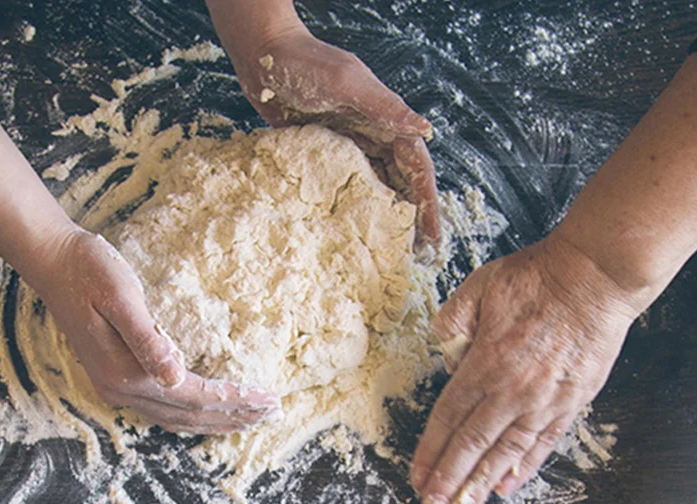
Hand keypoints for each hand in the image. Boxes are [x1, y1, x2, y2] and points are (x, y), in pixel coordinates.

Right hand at [37, 227, 280, 433]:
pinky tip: (214, 414)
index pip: (196, 396)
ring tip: (253, 420)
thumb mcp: (122, 295)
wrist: (52, 261)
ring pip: (179, 420)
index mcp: (127, 372)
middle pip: (192, 416)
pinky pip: (165, 411)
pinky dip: (195, 416)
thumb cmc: (90, 269)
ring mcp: (116, 389)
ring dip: (219, 421)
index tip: (269, 396)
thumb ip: (148, 338)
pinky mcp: (116, 382)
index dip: (235, 399)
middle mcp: (121, 390)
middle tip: (274, 414)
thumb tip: (177, 375)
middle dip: (236, 416)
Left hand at [220, 20, 440, 245]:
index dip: (428, 203)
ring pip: (380, 186)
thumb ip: (386, 107)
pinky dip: (359, 207)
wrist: (262, 56)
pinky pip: (351, 185)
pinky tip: (358, 230)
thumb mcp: (348, 83)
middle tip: (420, 254)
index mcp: (386, 119)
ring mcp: (352, 145)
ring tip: (395, 249)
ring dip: (389, 216)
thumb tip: (425, 130)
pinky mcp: (329, 152)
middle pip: (404, 182)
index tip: (433, 236)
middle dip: (415, 217)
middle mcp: (375, 134)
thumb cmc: (304, 61)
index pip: (417, 167)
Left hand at [410, 234, 648, 503]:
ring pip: (506, 454)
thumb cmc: (539, 277)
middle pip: (472, 447)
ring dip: (481, 487)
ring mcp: (543, 401)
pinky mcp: (570, 403)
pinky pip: (542, 444)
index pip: (448, 419)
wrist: (597, 276)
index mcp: (485, 364)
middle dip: (449, 483)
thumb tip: (446, 358)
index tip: (417, 478)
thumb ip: (452, 323)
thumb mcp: (479, 286)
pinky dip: (523, 468)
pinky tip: (506, 488)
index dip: (430, 453)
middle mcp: (512, 391)